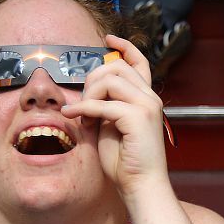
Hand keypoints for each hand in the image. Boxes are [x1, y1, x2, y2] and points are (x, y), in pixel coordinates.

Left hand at [62, 34, 170, 202]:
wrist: (141, 185)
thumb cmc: (125, 161)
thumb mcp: (110, 126)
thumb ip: (103, 105)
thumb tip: (86, 91)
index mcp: (146, 98)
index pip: (139, 61)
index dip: (124, 46)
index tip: (108, 38)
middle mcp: (150, 98)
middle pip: (115, 67)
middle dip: (91, 81)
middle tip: (82, 106)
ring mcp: (147, 106)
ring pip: (109, 80)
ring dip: (88, 96)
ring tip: (83, 116)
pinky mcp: (138, 118)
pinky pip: (103, 104)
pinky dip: (83, 109)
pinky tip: (73, 116)